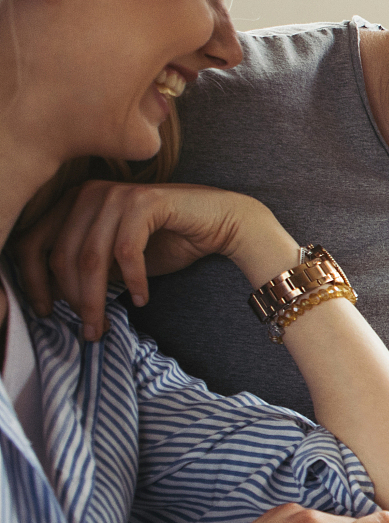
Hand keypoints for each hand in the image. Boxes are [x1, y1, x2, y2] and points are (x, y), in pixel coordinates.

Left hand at [12, 181, 297, 340]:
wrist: (222, 222)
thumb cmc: (170, 241)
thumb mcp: (115, 259)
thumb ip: (85, 269)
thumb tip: (53, 300)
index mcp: (72, 202)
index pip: (32, 244)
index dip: (33, 283)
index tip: (46, 313)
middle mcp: (89, 192)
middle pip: (62, 256)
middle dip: (73, 300)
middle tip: (89, 330)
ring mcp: (117, 194)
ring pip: (90, 257)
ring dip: (97, 298)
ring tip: (106, 324)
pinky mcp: (145, 201)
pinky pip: (126, 250)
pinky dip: (133, 280)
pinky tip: (143, 298)